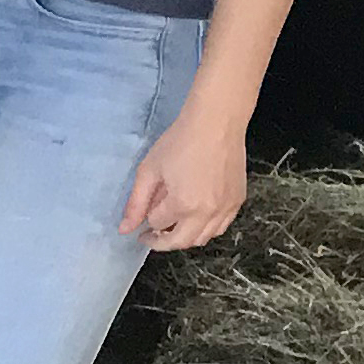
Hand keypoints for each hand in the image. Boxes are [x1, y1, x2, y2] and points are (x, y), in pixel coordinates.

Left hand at [122, 107, 247, 250]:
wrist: (216, 123)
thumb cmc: (180, 142)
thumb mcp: (149, 171)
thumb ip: (136, 204)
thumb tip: (124, 230)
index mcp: (183, 204)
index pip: (159, 224)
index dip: (147, 220)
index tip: (143, 213)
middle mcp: (208, 212)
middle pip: (181, 241)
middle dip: (162, 241)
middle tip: (151, 233)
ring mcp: (226, 208)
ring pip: (203, 239)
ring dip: (185, 237)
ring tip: (172, 223)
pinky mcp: (238, 201)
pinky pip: (221, 227)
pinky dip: (206, 228)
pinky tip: (195, 216)